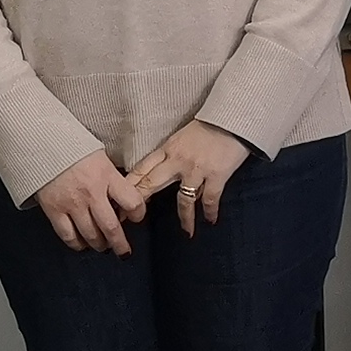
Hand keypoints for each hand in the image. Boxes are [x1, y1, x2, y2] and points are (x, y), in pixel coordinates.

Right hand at [34, 150, 148, 254]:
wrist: (41, 142)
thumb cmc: (72, 147)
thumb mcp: (101, 157)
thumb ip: (112, 178)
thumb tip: (123, 196)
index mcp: (107, 176)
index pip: (132, 202)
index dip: (139, 214)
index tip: (138, 217)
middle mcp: (91, 193)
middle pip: (112, 227)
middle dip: (120, 244)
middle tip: (123, 251)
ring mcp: (71, 203)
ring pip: (91, 235)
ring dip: (99, 244)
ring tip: (103, 246)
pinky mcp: (53, 210)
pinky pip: (68, 235)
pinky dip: (76, 244)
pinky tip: (81, 244)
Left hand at [122, 120, 254, 237]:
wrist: (233, 118)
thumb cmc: (209, 126)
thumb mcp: (182, 137)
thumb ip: (171, 155)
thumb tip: (161, 174)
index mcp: (168, 149)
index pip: (141, 169)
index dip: (128, 186)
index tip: (117, 200)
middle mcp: (178, 161)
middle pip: (152, 184)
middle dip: (139, 203)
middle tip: (129, 220)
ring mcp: (197, 170)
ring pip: (183, 199)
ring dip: (185, 218)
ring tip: (187, 232)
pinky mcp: (216, 175)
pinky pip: (209, 199)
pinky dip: (210, 211)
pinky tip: (210, 220)